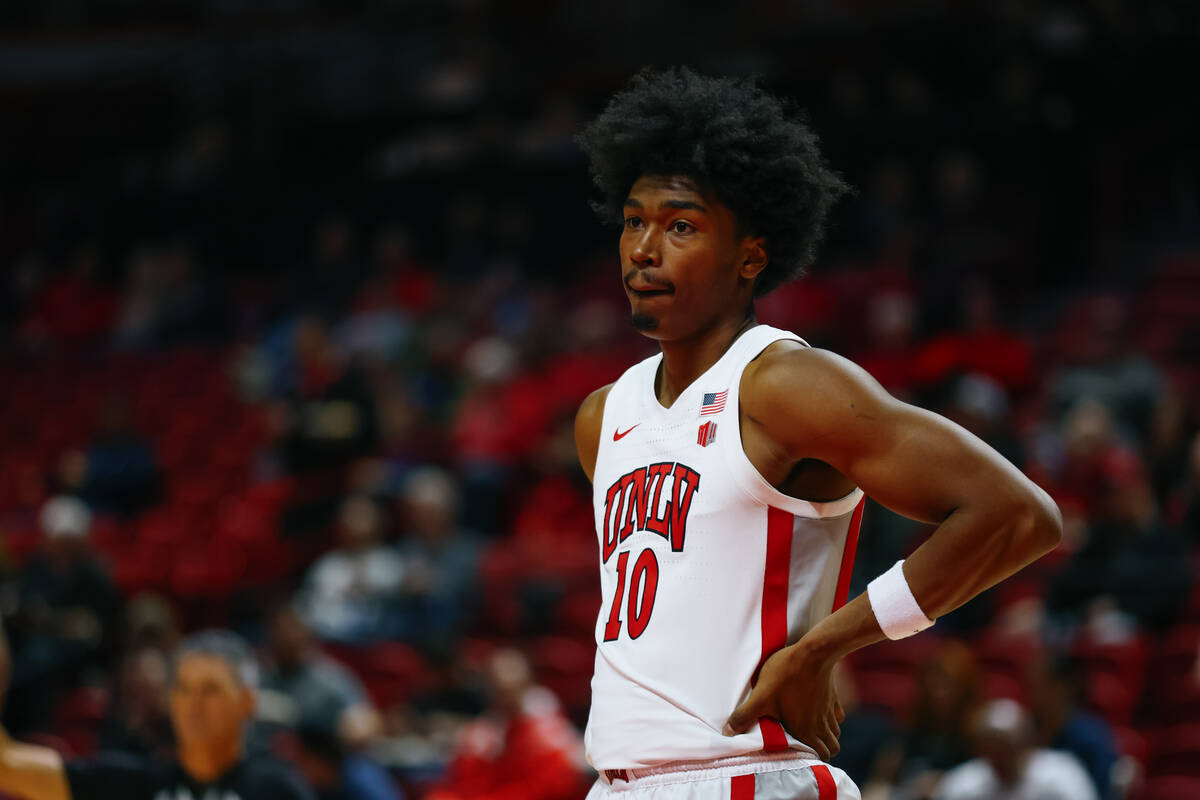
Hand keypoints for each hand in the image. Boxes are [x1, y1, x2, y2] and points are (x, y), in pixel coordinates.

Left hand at [723, 642, 844, 760]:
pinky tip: (819, 713)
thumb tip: (727, 734)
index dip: (813, 759)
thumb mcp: (761, 696)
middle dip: (822, 750)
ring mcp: (830, 710)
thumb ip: (744, 716)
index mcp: (807, 730)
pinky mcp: (833, 696)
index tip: (801, 756)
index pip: (821, 756)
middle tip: (806, 747)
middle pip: (832, 748)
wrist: (813, 651)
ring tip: (811, 732)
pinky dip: (831, 718)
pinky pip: (837, 714)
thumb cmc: (786, 674)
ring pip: (835, 732)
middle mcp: (823, 724)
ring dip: (826, 735)